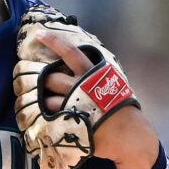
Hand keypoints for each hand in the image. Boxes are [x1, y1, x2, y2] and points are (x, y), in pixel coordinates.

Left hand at [32, 29, 159, 168]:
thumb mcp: (112, 83)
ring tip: (54, 108)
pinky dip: (48, 117)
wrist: (128, 135)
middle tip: (46, 87)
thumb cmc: (120, 107)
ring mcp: (73, 104)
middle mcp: (80, 86)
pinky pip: (49, 117)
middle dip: (46, 82)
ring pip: (47, 99)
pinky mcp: (69, 122)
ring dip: (46, 102)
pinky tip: (53, 120)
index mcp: (93, 73)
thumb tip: (77, 65)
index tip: (39, 33)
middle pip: (51, 77)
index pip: (70, 52)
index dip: (54, 41)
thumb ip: (94, 75)